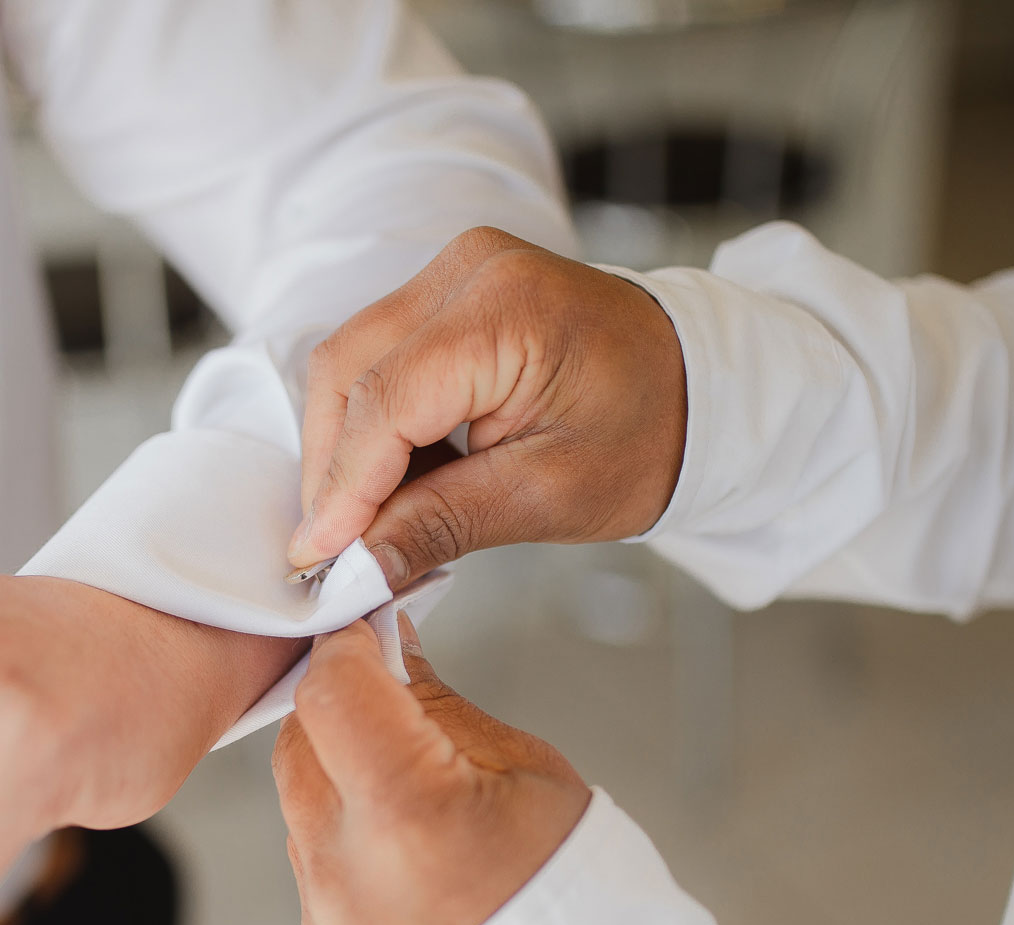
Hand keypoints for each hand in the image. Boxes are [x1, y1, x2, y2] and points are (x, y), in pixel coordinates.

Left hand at [271, 616, 589, 924]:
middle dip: (340, 713)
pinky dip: (349, 855)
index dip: (346, 650)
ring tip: (421, 808)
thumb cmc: (577, 892)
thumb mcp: (527, 770)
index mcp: (410, 815)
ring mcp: (327, 924)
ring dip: (343, 786)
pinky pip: (314, 874)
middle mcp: (348, 875)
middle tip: (392, 706)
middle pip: (302, 746)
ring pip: (302, 810)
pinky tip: (411, 871)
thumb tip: (388, 650)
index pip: (332, 693)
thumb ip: (436, 707)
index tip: (364, 633)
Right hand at [286, 227, 687, 587]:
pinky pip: (379, 355)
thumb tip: (355, 568)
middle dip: (332, 467)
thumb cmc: (646, 433)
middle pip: (349, 370)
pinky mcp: (448, 289)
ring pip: (351, 362)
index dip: (342, 485)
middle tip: (338, 550)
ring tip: (372, 519)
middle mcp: (469, 268)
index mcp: (509, 309)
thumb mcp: (549, 496)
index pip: (387, 400)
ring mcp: (455, 270)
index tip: (317, 558)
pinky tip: (396, 477)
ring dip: (346, 446)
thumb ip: (441, 524)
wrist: (696, 382)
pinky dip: (372, 422)